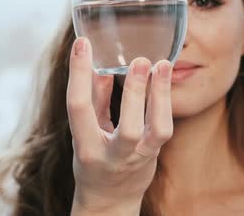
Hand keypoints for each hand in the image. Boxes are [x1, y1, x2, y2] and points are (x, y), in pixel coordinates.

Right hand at [67, 37, 173, 214]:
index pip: (78, 108)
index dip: (78, 74)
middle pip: (128, 128)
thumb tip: (99, 66)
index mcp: (85, 147)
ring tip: (162, 65)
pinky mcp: (153, 155)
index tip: (82, 44)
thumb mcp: (84, 132)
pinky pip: (164, 129)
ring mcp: (137, 158)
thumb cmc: (93, 160)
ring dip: (161, 96)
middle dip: (134, 92)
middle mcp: (112, 156)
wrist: (109, 200)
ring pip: (156, 131)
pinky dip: (165, 102)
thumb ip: (92, 100)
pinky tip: (163, 79)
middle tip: (139, 60)